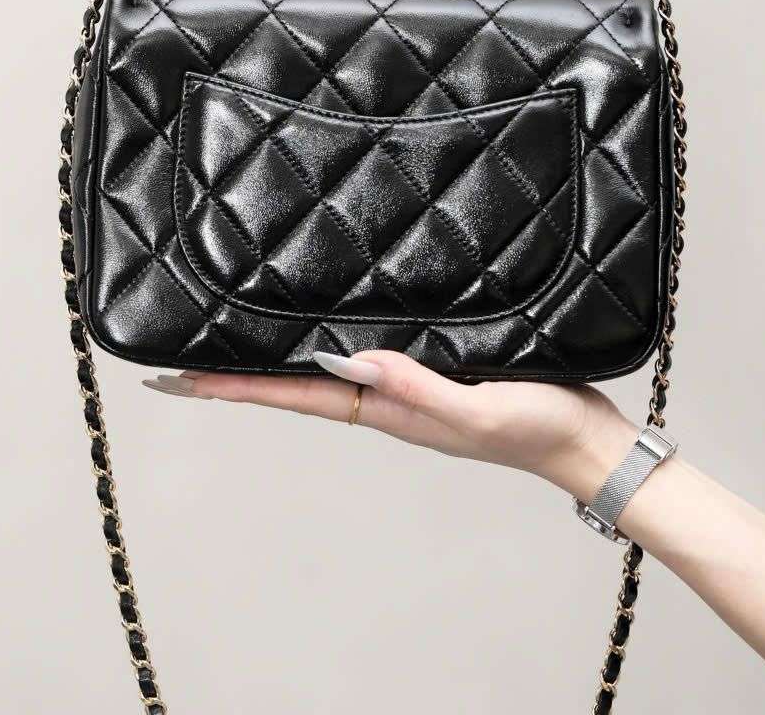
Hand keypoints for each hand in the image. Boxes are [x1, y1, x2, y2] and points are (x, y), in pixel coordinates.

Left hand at [145, 351, 637, 500]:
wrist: (586, 440)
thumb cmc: (537, 430)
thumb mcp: (476, 411)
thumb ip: (418, 391)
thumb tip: (349, 361)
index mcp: (388, 410)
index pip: (294, 395)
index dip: (234, 387)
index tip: (178, 380)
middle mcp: (388, 398)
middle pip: (297, 383)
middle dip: (239, 373)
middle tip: (183, 358)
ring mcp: (410, 385)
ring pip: (328, 367)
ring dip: (280, 357)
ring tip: (237, 337)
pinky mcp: (436, 367)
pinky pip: (370, 352)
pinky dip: (334, 342)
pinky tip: (331, 324)